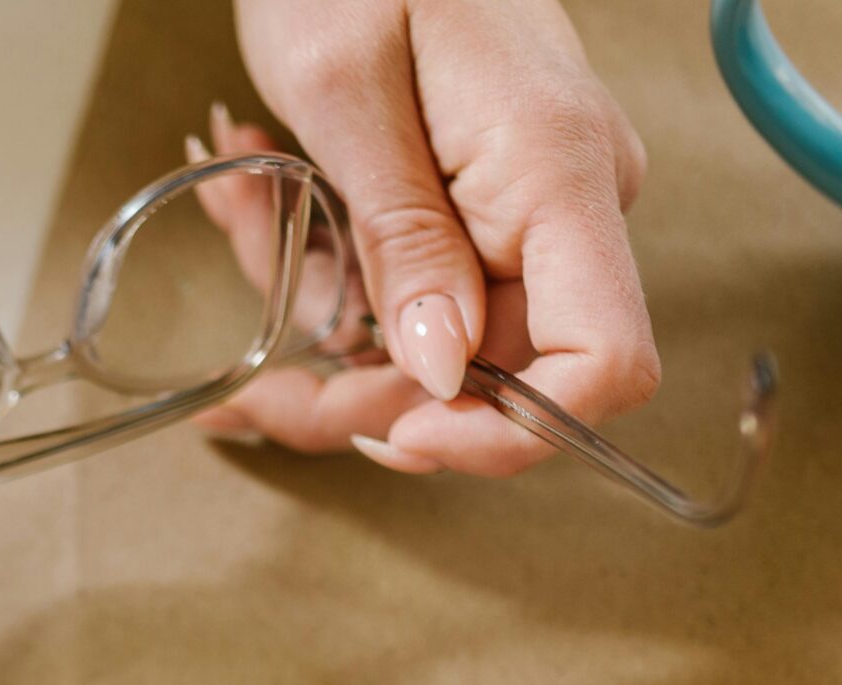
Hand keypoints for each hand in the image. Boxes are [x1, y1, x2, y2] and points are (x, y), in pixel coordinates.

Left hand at [203, 0, 655, 474]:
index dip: (502, 435)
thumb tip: (442, 372)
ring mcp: (523, 210)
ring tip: (242, 204)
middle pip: (490, 380)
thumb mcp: (348, 90)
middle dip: (354, 389)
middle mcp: (562, 207)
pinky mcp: (477, 206)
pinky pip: (407, 286)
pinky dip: (323, 267)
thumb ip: (403, 240)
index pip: (599, 364)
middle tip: (244, 383)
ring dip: (315, 314)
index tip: (391, 432)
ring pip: (428, 344)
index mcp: (557, 176)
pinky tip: (261, 195)